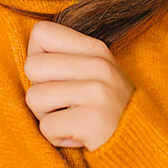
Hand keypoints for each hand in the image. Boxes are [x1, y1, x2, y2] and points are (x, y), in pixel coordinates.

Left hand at [24, 21, 134, 151]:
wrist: (138, 136)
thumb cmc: (104, 102)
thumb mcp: (93, 68)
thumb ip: (66, 55)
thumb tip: (29, 52)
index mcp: (94, 48)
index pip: (41, 32)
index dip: (36, 53)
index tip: (52, 72)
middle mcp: (98, 65)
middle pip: (32, 66)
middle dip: (38, 88)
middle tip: (60, 100)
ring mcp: (97, 92)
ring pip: (34, 97)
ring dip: (45, 114)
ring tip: (68, 116)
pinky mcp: (93, 121)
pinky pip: (46, 127)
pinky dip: (56, 136)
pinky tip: (75, 132)